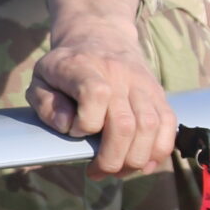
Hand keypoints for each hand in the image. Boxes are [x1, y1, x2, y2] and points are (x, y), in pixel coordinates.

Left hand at [29, 0, 176, 176]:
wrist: (100, 37)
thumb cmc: (65, 67)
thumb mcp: (40, 79)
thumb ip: (46, 104)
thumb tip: (68, 126)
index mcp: (83, 67)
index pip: (95, 94)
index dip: (84, 123)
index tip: (73, 131)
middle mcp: (118, 75)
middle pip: (125, 123)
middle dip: (111, 158)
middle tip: (97, 171)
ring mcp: (142, 84)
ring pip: (150, 127)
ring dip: (135, 159)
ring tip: (118, 170)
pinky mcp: (158, 94)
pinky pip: (168, 124)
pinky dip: (159, 150)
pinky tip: (143, 163)